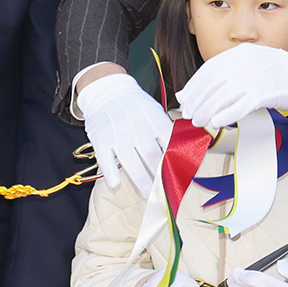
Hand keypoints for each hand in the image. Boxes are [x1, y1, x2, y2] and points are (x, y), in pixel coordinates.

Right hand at [78, 71, 172, 197]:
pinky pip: (105, 158)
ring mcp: (118, 135)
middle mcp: (138, 128)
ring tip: (149, 195)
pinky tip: (116, 184)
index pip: (169, 145)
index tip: (181, 179)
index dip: (176, 164)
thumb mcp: (155, 112)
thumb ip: (167, 132)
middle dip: (160, 177)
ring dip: (141, 180)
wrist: (108, 90)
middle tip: (166, 193)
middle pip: (152, 157)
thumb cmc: (136, 106)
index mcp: (155, 120)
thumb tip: (186, 151)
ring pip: (131, 161)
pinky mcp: (101, 140)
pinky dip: (110, 171)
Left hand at [176, 43, 287, 129]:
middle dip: (198, 101)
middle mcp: (246, 62)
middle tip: (190, 114)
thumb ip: (225, 73)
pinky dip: (226, 115)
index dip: (194, 86)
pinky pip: (241, 106)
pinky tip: (217, 122)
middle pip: (213, 83)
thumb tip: (193, 90)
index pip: (209, 69)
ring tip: (201, 121)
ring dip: (208, 111)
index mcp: (241, 53)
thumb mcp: (249, 64)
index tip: (185, 99)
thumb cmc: (275, 72)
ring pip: (223, 96)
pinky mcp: (265, 93)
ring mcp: (255, 77)